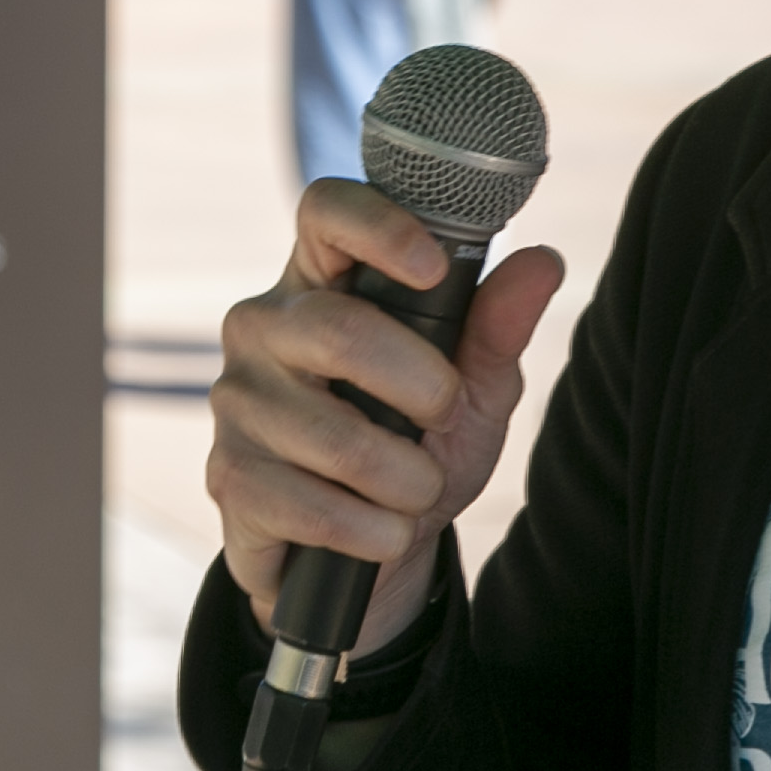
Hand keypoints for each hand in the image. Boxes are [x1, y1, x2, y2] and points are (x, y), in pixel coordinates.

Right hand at [208, 179, 564, 657]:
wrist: (368, 559)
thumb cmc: (416, 450)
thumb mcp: (472, 393)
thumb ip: (498, 331)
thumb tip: (543, 263)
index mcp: (323, 282)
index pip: (325, 211)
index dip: (378, 227)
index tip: (434, 268)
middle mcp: (263, 326)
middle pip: (340, 331)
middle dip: (424, 389)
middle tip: (446, 418)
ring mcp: (236, 400)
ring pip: (337, 439)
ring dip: (408, 482)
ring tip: (416, 490)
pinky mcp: (227, 476)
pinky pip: (315, 509)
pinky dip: (373, 533)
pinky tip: (379, 533)